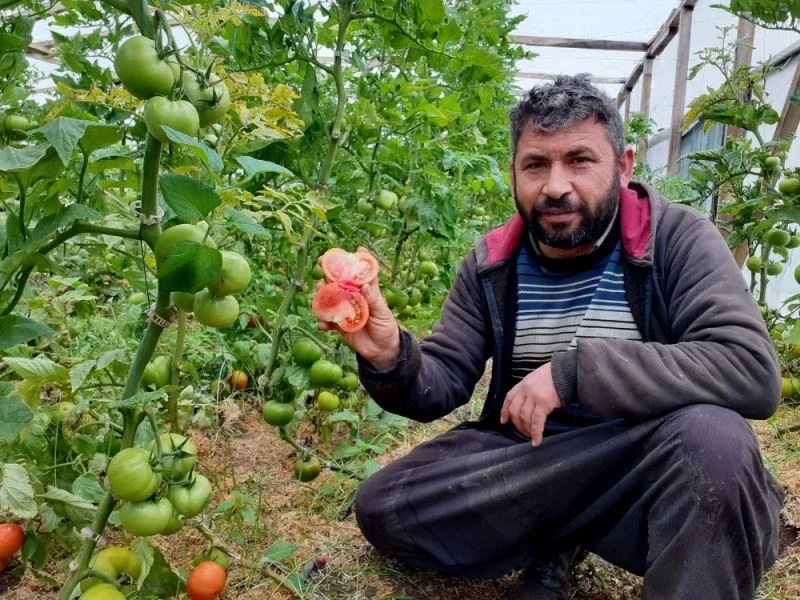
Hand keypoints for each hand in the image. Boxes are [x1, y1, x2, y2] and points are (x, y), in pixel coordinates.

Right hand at [318, 248, 399, 370]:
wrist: (382, 352)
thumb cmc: (386, 328)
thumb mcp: (383, 313)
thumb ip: (374, 300)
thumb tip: (366, 285)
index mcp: (368, 292)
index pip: (364, 273)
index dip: (361, 260)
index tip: (357, 248)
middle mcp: (354, 298)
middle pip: (340, 282)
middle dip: (330, 272)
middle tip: (322, 263)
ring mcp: (345, 311)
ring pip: (330, 298)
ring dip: (322, 294)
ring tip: (319, 291)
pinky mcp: (340, 325)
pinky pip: (328, 320)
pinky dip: (324, 321)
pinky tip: (323, 324)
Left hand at [500, 362, 560, 445]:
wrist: (567, 370)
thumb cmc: (556, 374)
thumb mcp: (538, 377)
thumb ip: (531, 388)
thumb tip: (530, 402)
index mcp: (524, 383)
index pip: (509, 398)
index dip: (505, 410)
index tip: (504, 420)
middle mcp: (526, 390)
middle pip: (515, 410)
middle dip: (516, 424)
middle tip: (522, 432)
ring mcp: (534, 397)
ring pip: (524, 418)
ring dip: (526, 430)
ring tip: (530, 436)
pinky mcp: (544, 404)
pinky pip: (536, 422)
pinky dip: (536, 433)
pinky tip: (536, 441)